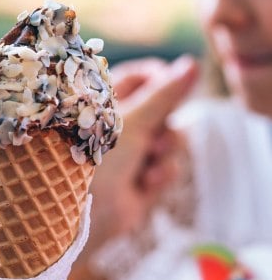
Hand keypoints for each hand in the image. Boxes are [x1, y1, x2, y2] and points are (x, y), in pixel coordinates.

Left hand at [90, 56, 197, 245]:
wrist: (88, 216)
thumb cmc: (98, 161)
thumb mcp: (132, 121)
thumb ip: (164, 94)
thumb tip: (192, 64)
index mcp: (106, 106)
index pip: (141, 77)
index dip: (161, 79)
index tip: (175, 82)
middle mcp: (120, 129)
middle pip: (163, 109)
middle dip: (165, 122)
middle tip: (155, 134)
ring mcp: (133, 155)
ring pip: (171, 138)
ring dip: (165, 150)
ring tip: (149, 161)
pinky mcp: (143, 180)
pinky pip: (169, 166)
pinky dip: (161, 173)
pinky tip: (146, 183)